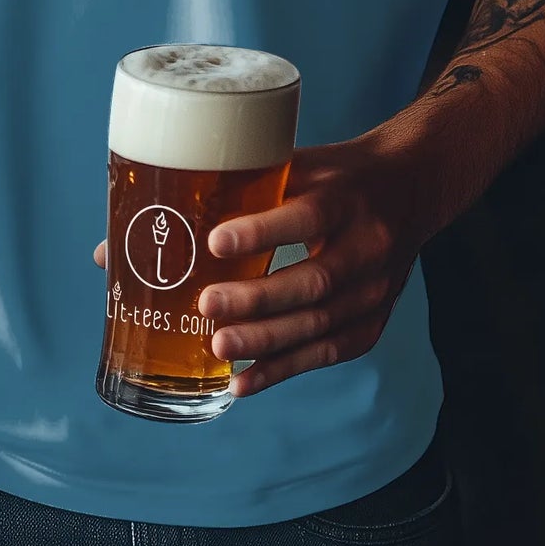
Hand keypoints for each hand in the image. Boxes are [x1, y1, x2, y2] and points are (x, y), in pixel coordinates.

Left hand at [92, 119, 428, 398]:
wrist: (411, 188)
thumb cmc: (335, 175)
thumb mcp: (298, 163)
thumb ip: (236, 187)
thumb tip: (133, 234)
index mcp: (345, 195)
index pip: (306, 215)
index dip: (263, 231)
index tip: (215, 240)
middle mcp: (366, 245)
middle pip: (313, 282)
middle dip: (257, 301)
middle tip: (206, 308)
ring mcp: (375, 290)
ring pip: (321, 325)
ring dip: (267, 344)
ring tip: (218, 349)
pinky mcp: (373, 322)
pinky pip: (328, 353)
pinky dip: (283, 370)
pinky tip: (242, 382)